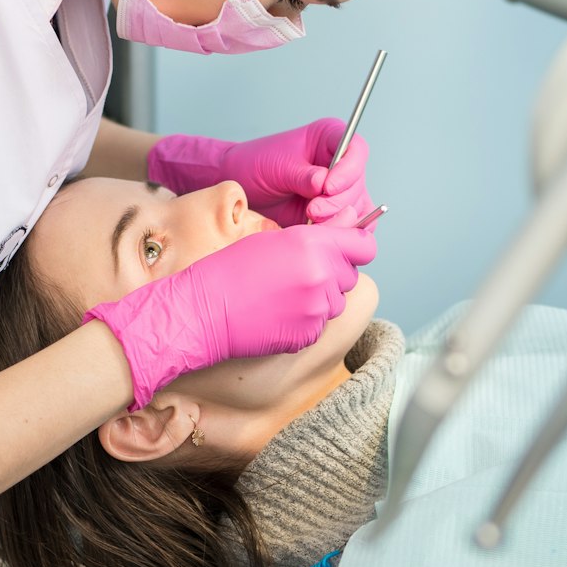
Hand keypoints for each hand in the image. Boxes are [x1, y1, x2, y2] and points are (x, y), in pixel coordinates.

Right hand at [85, 212, 375, 409]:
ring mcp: (316, 309)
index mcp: (312, 245)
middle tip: (299, 275)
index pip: (363, 245)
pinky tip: (278, 315)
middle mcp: (321, 276)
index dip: (355, 246)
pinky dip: (306, 321)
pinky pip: (320, 325)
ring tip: (284, 297)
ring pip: (336, 303)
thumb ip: (313, 238)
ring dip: (321, 300)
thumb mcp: (271, 240)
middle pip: (350, 275)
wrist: (203, 312)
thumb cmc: (228, 270)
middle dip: (333, 274)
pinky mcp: (308, 336)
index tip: (347, 251)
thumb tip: (345, 230)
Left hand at [148, 119, 374, 228]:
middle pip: (358, 183)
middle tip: (312, 210)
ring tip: (309, 221)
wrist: (240, 189)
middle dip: (338, 201)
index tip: (328, 186)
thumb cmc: (255, 166)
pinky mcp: (334, 215)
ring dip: (337, 219)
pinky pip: (351, 228)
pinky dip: (338, 233)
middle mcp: (340, 164)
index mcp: (329, 139)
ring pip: (357, 209)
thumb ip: (303, 175)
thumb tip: (324, 184)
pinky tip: (316, 232)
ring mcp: (339, 191)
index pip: (357, 149)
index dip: (349, 169)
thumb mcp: (277, 166)